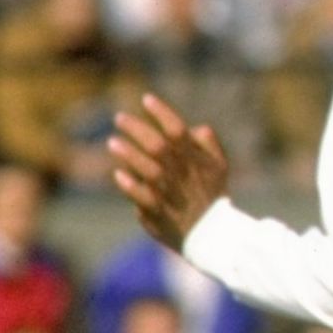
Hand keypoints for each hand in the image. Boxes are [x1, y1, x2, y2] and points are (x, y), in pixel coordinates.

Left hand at [109, 93, 229, 252]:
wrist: (210, 234)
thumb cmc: (211, 196)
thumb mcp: (219, 168)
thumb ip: (208, 145)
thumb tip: (197, 127)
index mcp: (196, 159)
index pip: (178, 130)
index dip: (162, 113)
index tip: (146, 99)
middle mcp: (182, 173)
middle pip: (157, 145)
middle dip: (137, 128)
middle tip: (119, 118)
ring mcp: (169, 192)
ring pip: (148, 169)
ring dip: (129, 154)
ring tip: (112, 142)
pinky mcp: (158, 210)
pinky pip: (142, 196)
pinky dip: (130, 185)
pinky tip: (118, 174)